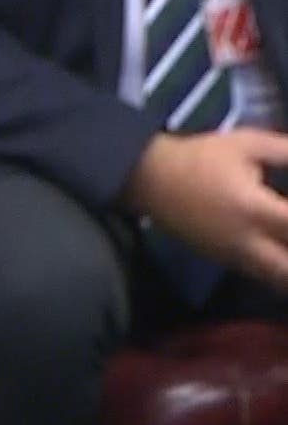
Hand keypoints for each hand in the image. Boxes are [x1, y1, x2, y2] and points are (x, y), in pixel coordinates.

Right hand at [123, 128, 287, 289]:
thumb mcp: (250, 144)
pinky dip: (281, 272)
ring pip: (277, 279)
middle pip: (287, 270)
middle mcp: (246, 242)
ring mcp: (232, 255)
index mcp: (255, 210)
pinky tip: (285, 258)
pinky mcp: (223, 259)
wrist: (150, 179)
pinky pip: (261, 274)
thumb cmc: (201, 157)